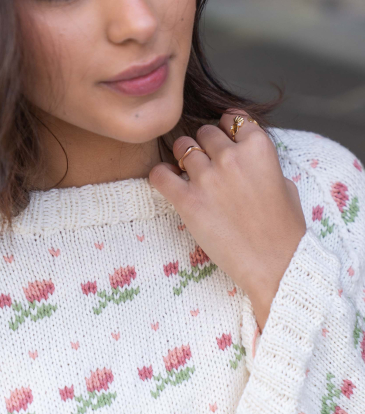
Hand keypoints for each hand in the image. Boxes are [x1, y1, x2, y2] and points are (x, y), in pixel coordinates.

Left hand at [149, 110, 306, 330]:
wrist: (275, 263)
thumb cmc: (284, 230)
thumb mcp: (285, 184)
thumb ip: (262, 164)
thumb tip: (248, 160)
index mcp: (258, 146)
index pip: (231, 119)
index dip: (225, 132)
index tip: (223, 146)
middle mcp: (231, 156)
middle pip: (204, 133)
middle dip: (204, 147)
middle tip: (207, 167)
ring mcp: (207, 177)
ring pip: (182, 148)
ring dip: (183, 160)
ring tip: (188, 178)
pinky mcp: (187, 201)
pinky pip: (160, 175)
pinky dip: (160, 176)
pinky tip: (167, 184)